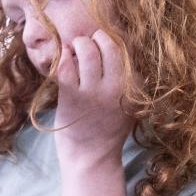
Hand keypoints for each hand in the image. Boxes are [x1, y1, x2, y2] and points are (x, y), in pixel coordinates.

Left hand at [53, 30, 134, 167]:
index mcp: (133, 87)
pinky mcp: (72, 99)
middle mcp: (116, 88)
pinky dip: (63, 57)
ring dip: (78, 44)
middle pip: (109, 46)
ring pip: (87, 53)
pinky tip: (62, 57)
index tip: (102, 39)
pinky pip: (66, 68)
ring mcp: (94, 93)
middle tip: (87, 40)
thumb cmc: (106, 130)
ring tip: (74, 46)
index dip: (112, 39)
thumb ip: (127, 81)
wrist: (91, 158)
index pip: (125, 51)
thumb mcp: (128, 104)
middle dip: (96, 37)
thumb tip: (120, 51)